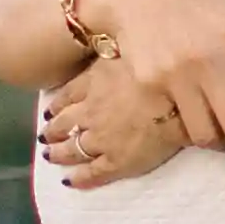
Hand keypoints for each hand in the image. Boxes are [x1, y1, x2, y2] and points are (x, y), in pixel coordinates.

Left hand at [38, 58, 198, 187]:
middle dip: (52, 131)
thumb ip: (110, 49)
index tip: (49, 111)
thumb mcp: (126, 48)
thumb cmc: (158, 68)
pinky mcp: (116, 162)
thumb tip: (102, 42)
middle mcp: (90, 113)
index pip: (67, 97)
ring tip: (50, 156)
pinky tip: (70, 181)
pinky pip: (92, 172)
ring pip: (72, 149)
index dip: (57, 105)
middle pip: (64, 124)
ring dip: (59, 153)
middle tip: (45, 137)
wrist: (179, 99)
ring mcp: (101, 139)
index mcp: (93, 85)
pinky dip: (79, 177)